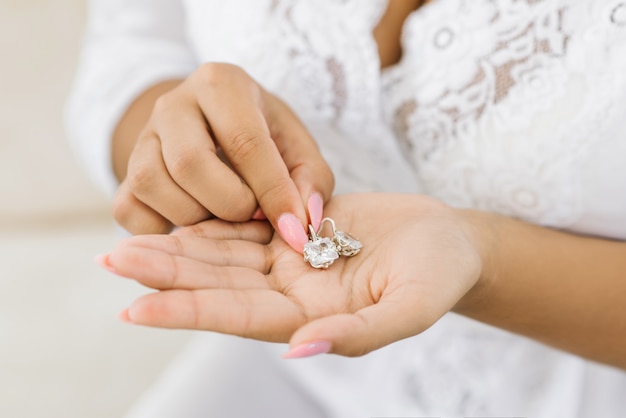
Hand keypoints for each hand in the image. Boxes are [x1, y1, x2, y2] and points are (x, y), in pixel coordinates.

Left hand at [102, 193, 484, 356]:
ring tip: (128, 239)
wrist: (449, 240)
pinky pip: (246, 225)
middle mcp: (291, 292)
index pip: (238, 316)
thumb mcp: (411, 307)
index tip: (135, 309)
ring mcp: (291, 261)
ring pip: (224, 254)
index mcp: (311, 317)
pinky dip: (211, 220)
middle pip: (218, 283)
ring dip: (178, 247)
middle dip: (166, 274)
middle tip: (111, 260)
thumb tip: (302, 349)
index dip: (188, 311)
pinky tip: (177, 212)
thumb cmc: (439, 274)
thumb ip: (358, 334)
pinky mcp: (297, 229)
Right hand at [113, 63, 333, 251]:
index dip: (272, 192)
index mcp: (222, 85)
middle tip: (253, 214)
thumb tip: (303, 220)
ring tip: (222, 216)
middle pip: (188, 163)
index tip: (294, 229)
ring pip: (151, 185)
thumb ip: (310, 178)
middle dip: (229, 203)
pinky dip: (161, 230)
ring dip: (194, 217)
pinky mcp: (124, 172)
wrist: (212, 122)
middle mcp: (173, 104)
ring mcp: (142, 137)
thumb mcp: (296, 144)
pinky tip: (193, 225)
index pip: (245, 141)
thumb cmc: (261, 133)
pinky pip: (127, 210)